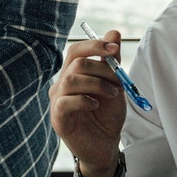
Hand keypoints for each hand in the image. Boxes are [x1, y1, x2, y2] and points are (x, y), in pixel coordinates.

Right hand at [49, 29, 128, 176]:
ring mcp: (57, 100)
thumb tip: (113, 32)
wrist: (106, 144)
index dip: (95, 45)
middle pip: (75, 61)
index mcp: (73, 73)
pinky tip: (96, 106)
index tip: (115, 48)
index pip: (76, 50)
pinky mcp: (58, 117)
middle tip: (118, 78)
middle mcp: (62, 83)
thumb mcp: (115, 85)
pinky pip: (66, 101)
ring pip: (72, 78)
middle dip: (102, 67)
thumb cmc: (107, 115)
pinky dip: (85, 100)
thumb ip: (112, 61)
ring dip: (98, 83)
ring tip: (113, 94)